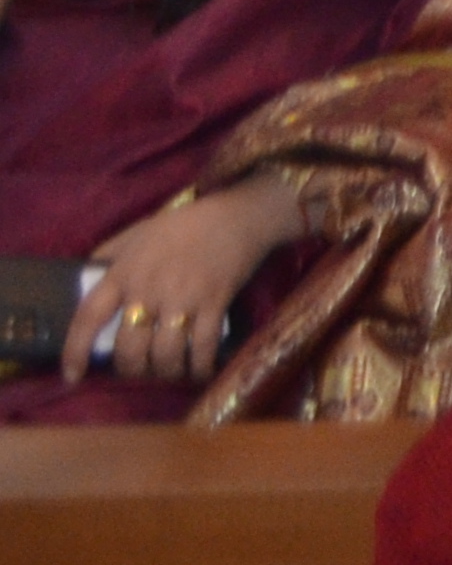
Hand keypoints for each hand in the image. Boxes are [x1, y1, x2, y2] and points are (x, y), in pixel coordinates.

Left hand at [71, 180, 298, 387]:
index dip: (75, 350)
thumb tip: (86, 276)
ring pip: (164, 354)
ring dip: (164, 372)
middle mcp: (148, 290)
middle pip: (129, 348)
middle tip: (137, 371)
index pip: (89, 317)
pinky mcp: (214, 304)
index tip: (72, 375)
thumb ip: (110, 253)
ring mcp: (183, 299)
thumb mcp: (138, 231)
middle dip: (130, 369)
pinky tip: (199, 371)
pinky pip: (201, 347)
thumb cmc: (184, 224)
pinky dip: (199, 366)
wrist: (238, 216)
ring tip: (167, 372)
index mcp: (124, 273)